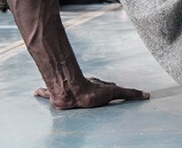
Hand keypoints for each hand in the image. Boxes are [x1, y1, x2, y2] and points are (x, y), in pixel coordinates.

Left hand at [34, 76, 149, 109]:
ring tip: (58, 95)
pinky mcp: (54, 96)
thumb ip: (130, 94)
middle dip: (85, 88)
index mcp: (94, 86)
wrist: (71, 92)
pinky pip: (46, 92)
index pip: (102, 86)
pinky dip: (40, 92)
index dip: (106, 88)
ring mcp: (69, 91)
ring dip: (61, 91)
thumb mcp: (114, 93)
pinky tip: (34, 92)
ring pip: (65, 90)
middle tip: (84, 94)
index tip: (109, 90)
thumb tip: (147, 95)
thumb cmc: (91, 92)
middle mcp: (80, 86)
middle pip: (84, 87)